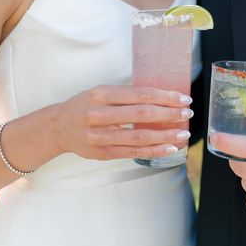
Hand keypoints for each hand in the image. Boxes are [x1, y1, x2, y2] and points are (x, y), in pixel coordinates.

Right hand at [52, 85, 192, 161]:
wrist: (58, 127)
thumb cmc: (85, 105)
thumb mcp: (101, 92)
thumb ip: (126, 95)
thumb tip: (161, 97)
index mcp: (102, 94)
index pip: (141, 94)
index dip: (165, 96)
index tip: (183, 98)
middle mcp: (100, 114)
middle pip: (142, 115)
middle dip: (169, 114)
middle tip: (187, 113)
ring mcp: (100, 136)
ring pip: (139, 137)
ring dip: (165, 136)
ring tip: (183, 134)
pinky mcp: (103, 153)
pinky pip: (133, 153)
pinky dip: (153, 151)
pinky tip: (168, 148)